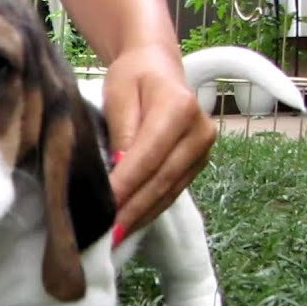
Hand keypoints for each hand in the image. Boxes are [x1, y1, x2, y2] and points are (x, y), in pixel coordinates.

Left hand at [102, 44, 216, 242]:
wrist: (158, 66)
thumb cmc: (133, 76)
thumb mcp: (119, 93)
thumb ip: (121, 129)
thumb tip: (119, 169)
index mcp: (179, 107)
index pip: (148, 156)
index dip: (126, 186)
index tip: (103, 210)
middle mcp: (200, 130)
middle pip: (162, 179)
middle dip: (132, 210)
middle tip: (105, 236)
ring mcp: (203, 149)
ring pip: (169, 191)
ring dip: (140, 216)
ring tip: (113, 239)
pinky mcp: (199, 163)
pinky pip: (173, 191)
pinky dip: (150, 210)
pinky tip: (129, 225)